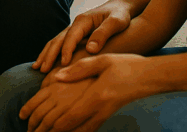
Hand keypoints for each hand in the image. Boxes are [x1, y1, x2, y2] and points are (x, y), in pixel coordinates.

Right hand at [33, 0, 132, 71]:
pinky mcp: (76, 35)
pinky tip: (46, 62)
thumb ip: (103, 33)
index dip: (66, 50)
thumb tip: (90, 49)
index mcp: (83, 21)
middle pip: (58, 40)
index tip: (64, 64)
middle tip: (42, 70)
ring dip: (46, 54)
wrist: (121, 7)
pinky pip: (61, 44)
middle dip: (49, 55)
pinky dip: (51, 53)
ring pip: (56, 42)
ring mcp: (74, 29)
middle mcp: (75, 24)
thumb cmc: (120, 15)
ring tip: (37, 68)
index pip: (71, 37)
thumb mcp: (116, 22)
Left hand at [34, 53, 153, 131]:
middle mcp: (100, 111)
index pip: (68, 118)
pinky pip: (90, 129)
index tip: (35, 128)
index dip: (50, 126)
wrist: (150, 77)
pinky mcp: (109, 116)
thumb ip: (78, 68)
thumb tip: (56, 76)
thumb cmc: (127, 66)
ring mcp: (105, 115)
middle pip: (71, 129)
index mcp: (95, 97)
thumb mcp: (102, 61)